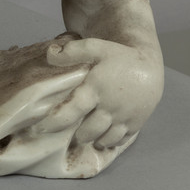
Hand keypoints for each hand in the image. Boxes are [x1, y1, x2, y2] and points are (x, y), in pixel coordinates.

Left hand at [38, 38, 163, 149]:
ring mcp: (125, 117)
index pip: (73, 110)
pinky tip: (103, 139)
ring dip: (93, 140)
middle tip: (66, 135)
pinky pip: (122, 140)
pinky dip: (111, 142)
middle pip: (88, 130)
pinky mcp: (137, 122)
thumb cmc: (117, 55)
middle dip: (76, 136)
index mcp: (96, 89)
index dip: (56, 121)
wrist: (148, 63)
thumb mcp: (93, 47)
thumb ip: (71, 52)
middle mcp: (110, 106)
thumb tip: (49, 54)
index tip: (41, 128)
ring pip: (105, 139)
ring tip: (84, 137)